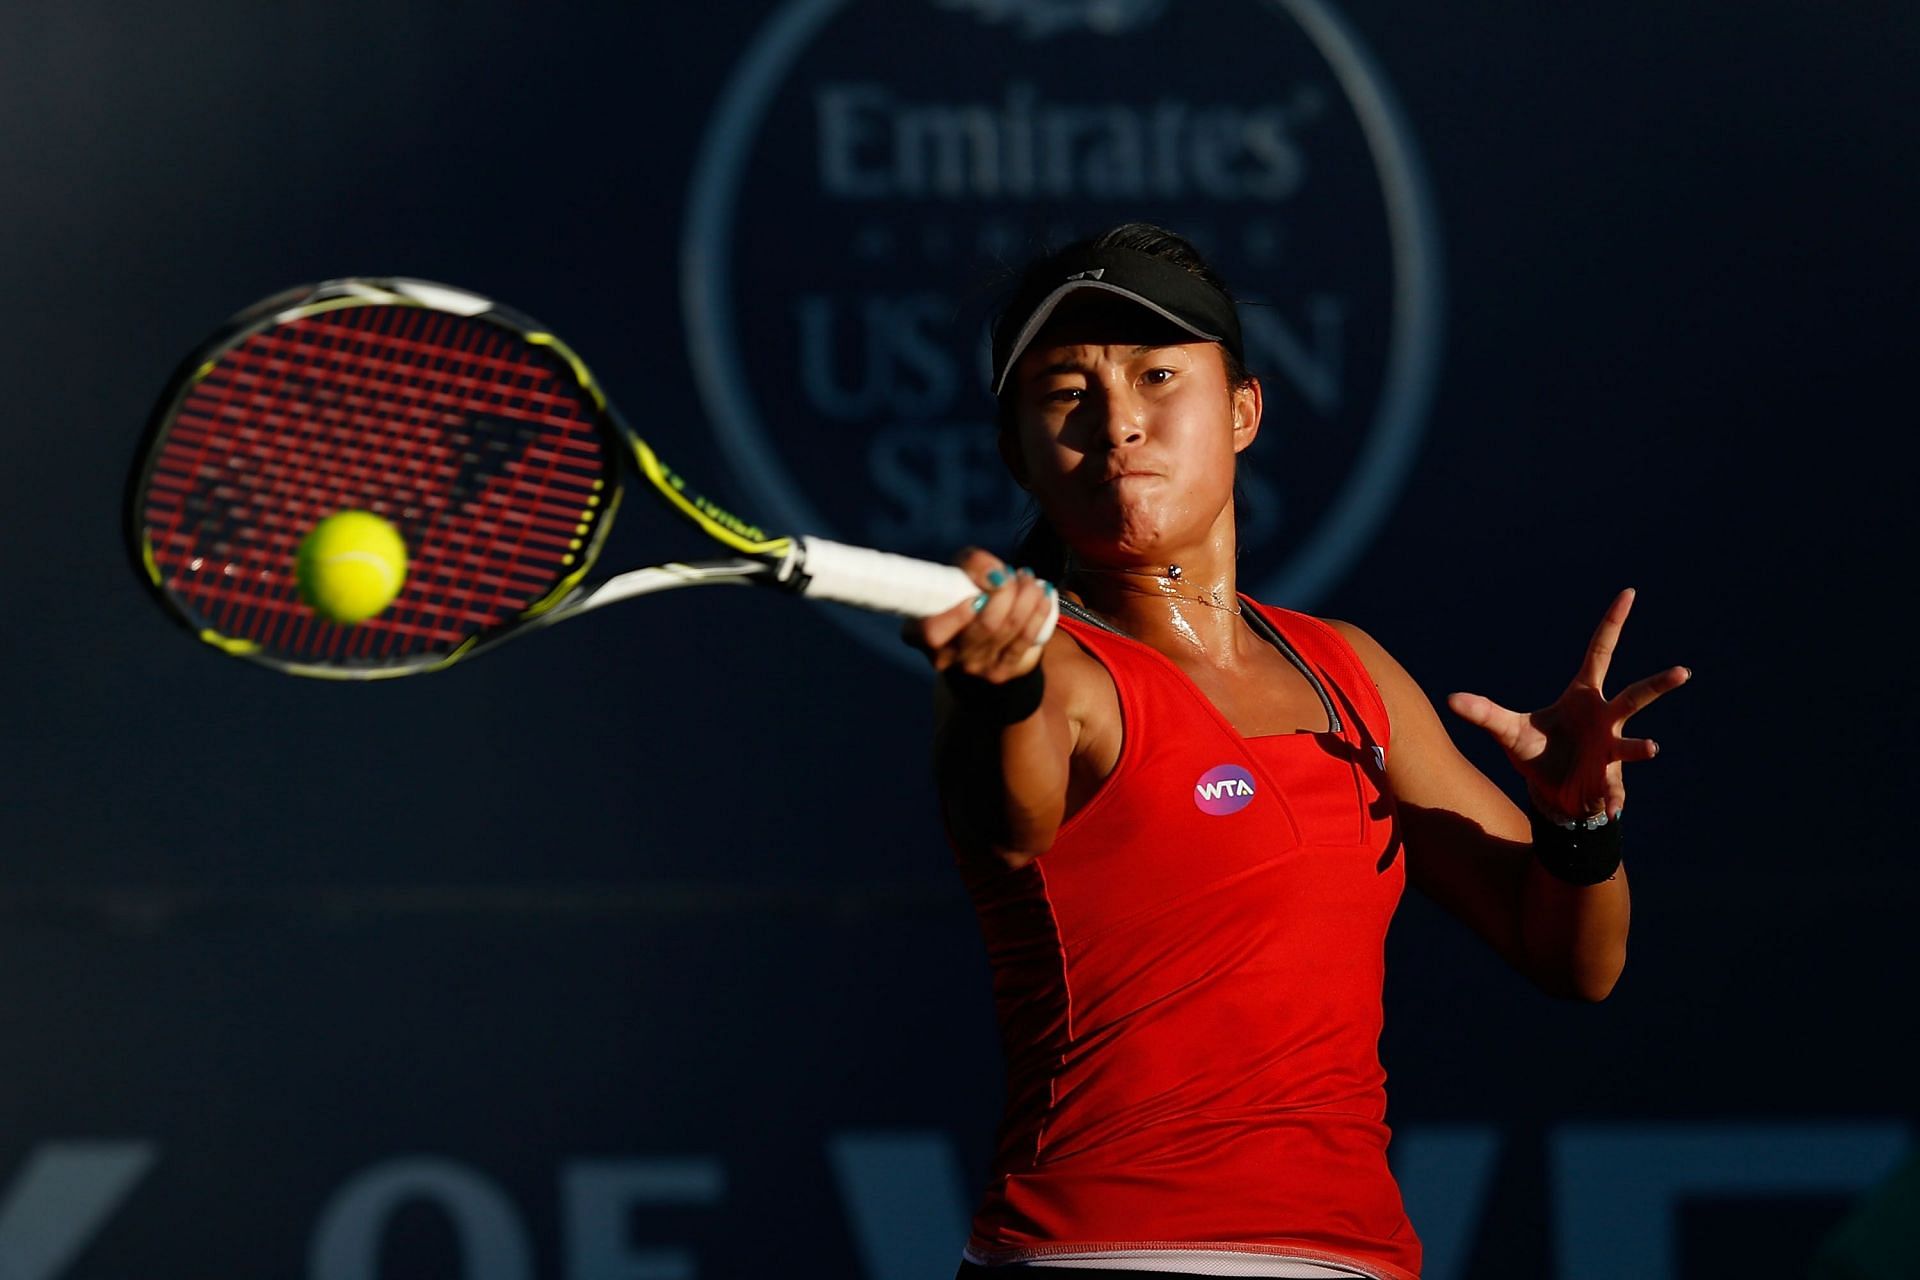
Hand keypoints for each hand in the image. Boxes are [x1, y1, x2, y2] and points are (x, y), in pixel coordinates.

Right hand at [902, 548, 1056, 681]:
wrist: (977, 636)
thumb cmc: (962, 596)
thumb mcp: (958, 573)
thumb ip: (971, 565)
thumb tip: (996, 574)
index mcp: (920, 633)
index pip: (933, 632)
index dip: (957, 615)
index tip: (976, 596)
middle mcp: (945, 657)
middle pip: (985, 626)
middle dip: (1005, 592)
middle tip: (1009, 575)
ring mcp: (974, 668)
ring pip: (1010, 628)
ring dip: (1026, 597)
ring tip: (1027, 579)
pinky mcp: (1000, 672)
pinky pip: (1026, 639)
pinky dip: (1038, 612)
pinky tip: (1041, 595)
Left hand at [1446, 588, 1688, 822]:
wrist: (1550, 790)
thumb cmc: (1535, 750)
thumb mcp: (1507, 731)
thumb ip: (1484, 714)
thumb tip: (1451, 700)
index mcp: (1583, 695)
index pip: (1600, 652)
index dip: (1613, 624)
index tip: (1628, 593)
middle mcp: (1604, 718)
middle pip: (1634, 697)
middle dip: (1657, 685)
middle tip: (1682, 671)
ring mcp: (1609, 750)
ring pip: (1632, 746)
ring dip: (1641, 747)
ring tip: (1652, 748)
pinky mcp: (1608, 781)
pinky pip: (1613, 790)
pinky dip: (1611, 801)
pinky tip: (1612, 811)